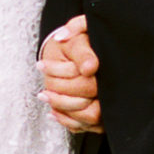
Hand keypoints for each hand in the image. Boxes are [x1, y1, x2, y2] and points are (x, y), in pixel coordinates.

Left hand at [40, 16, 100, 130]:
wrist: (86, 51)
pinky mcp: (104, 116)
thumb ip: (75, 27)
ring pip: (89, 116)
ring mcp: (111, 102)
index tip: (40, 65)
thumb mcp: (82, 30)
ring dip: (64, 109)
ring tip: (45, 98)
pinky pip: (90, 126)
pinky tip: (54, 112)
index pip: (86, 79)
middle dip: (60, 95)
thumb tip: (69, 45)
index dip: (59, 72)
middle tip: (42, 91)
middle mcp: (113, 86)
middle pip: (86, 99)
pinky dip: (69, 121)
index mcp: (108, 66)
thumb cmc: (83, 41)